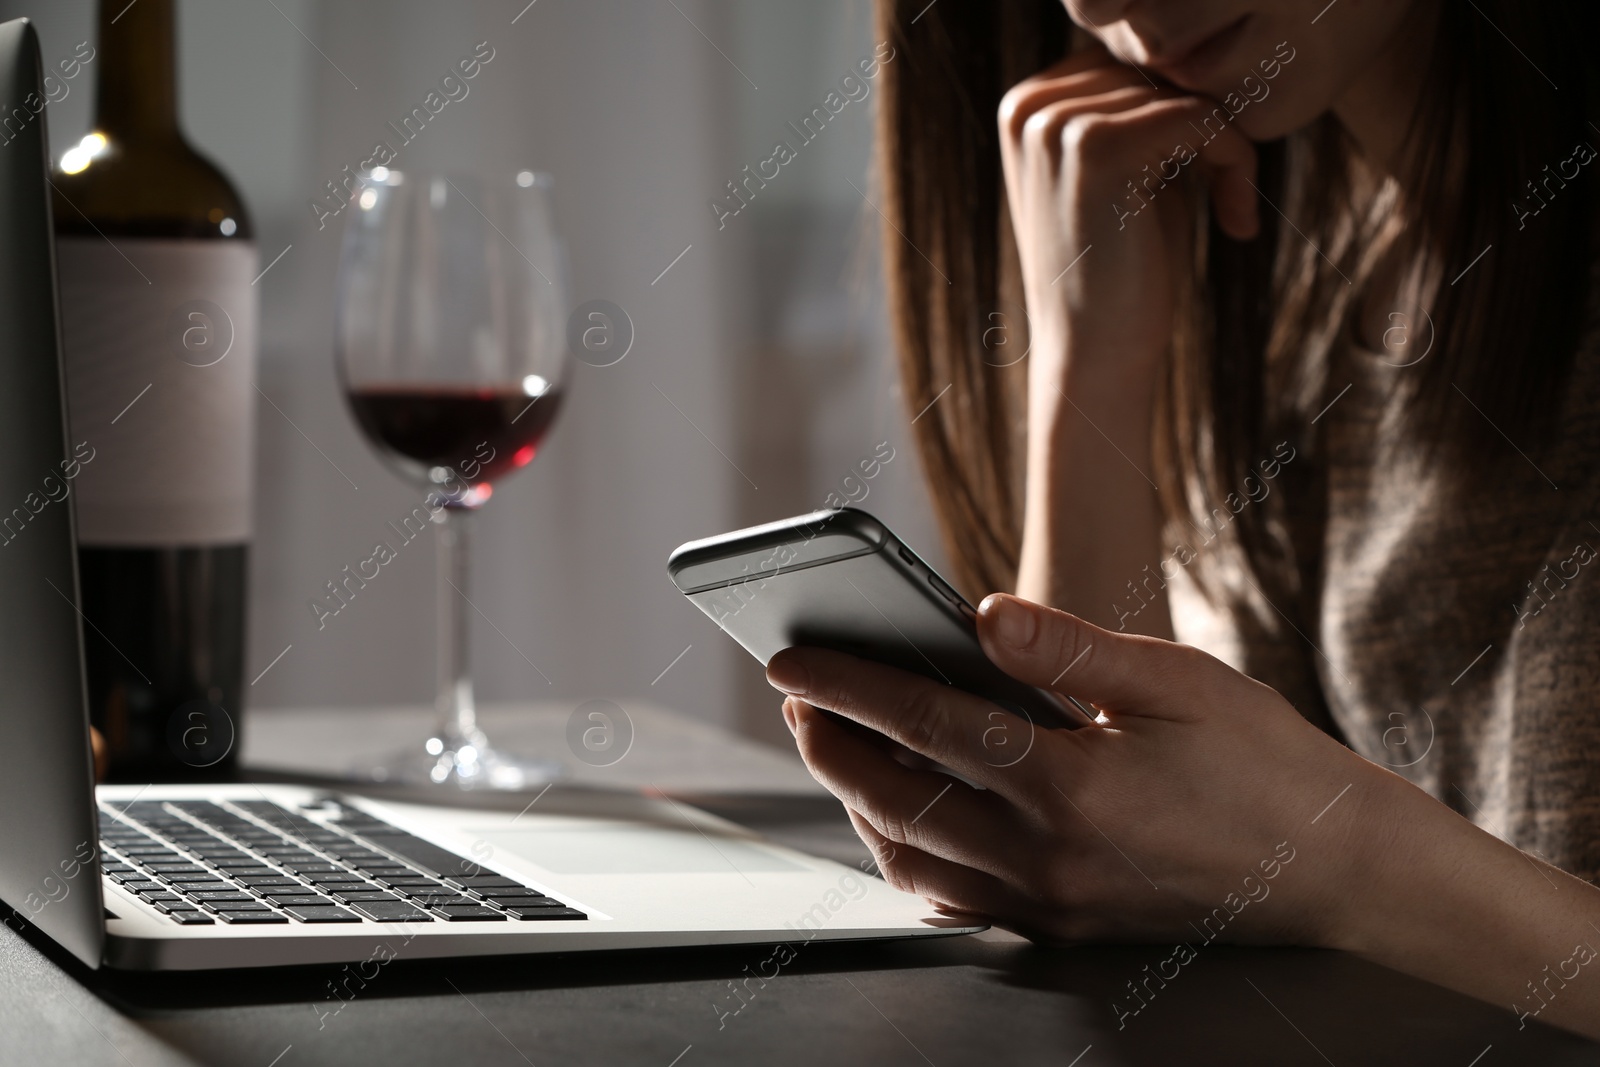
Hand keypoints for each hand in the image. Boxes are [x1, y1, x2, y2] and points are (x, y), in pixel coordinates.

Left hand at [767, 593, 1399, 948]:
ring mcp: (1053, 906)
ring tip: (836, 747)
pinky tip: (901, 819)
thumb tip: (979, 611)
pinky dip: (910, 860)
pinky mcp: (1064, 930)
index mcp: (1074, 787)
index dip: (849, 687)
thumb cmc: (1266, 766)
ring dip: (859, 803)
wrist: (1339, 874)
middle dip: (831, 746)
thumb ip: (1069, 647)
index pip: (927, 727)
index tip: (790, 661)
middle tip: (795, 698)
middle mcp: (1050, 859)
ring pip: (915, 863)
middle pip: (899, 800)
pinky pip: (957, 903)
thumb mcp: (1178, 682)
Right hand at [998, 44, 1258, 400]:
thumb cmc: (1122, 273)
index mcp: (1024, 108)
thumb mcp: (1127, 174)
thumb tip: (1198, 47)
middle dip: (1207, 128)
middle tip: (1228, 201)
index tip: (1207, 181)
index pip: (1130, 65)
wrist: (1096, 357)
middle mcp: (1029, 108)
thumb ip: (1143, 110)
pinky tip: (1234, 223)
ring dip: (1227, 151)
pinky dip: (1235, 164)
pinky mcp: (1096, 148)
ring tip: (1228, 214)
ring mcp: (1057, 125)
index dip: (1181, 112)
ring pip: (1184, 93)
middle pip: (1157, 71)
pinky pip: (1200, 118)